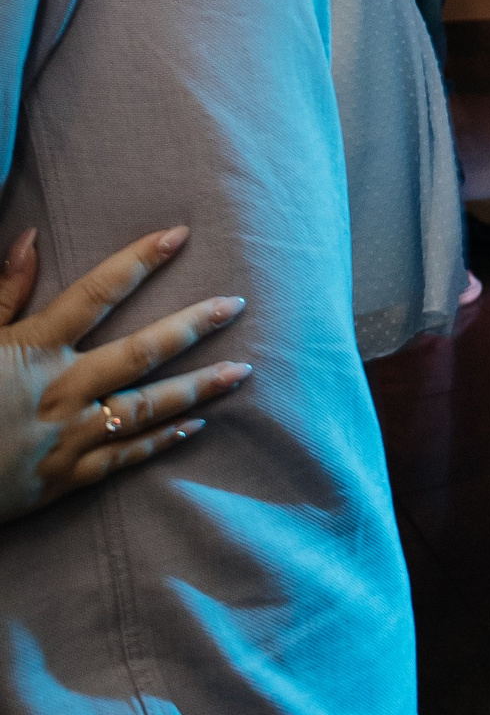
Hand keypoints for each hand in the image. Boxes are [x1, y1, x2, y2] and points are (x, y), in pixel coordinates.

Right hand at [0, 225, 249, 524]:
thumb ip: (3, 290)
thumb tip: (32, 235)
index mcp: (35, 348)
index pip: (98, 293)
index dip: (140, 261)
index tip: (179, 235)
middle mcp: (61, 390)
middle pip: (141, 352)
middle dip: (192, 326)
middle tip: (236, 305)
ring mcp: (68, 438)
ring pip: (146, 408)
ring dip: (197, 388)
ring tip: (241, 370)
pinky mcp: (67, 478)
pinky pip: (126, 458)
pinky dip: (163, 441)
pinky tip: (198, 425)